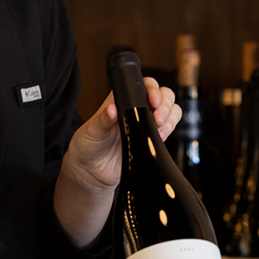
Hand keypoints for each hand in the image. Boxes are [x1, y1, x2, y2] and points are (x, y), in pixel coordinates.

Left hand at [64, 79, 180, 194]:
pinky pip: (169, 130)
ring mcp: (146, 125)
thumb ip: (103, 120)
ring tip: (159, 126)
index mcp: (122, 100)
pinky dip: (169, 131)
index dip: (153, 90)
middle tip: (157, 117)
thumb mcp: (92, 130)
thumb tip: (112, 109)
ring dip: (170, 117)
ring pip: (171, 111)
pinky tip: (159, 136)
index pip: (144, 86)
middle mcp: (137, 110)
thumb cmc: (88, 146)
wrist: (91, 172)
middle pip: (164, 96)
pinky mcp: (151, 140)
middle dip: (165, 104)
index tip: (152, 101)